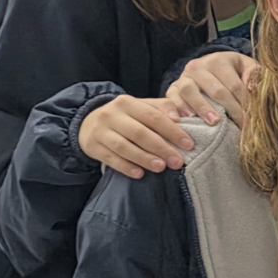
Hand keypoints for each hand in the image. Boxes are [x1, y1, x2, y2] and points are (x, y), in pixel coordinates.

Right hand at [75, 91, 195, 176]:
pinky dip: (126, 167)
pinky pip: (110, 158)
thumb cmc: (124, 117)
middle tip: (177, 161)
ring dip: (144, 158)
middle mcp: (112, 114)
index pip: (153, 116)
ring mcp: (101, 131)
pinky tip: (140, 174)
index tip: (188, 144)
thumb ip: (161, 108)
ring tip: (161, 167)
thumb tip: (182, 116)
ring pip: (124, 146)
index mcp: (127, 102)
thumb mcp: (140, 107)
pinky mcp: (93, 146)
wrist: (88, 122)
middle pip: (139, 132)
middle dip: (161, 147)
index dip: (172, 130)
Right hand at [166, 50, 260, 121]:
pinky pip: (171, 98)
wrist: (207, 70)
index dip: (245, 104)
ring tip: (214, 122)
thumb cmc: (231, 72)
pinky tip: (186, 120)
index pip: (235, 85)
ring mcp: (183, 77)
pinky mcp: (171, 89)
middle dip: (230, 110)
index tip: (253, 120)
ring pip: (190, 91)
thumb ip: (254, 74)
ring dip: (202, 108)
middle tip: (241, 126)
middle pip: (215, 90)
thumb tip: (252, 87)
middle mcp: (198, 66)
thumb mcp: (245, 67)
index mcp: (218, 60)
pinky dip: (177, 109)